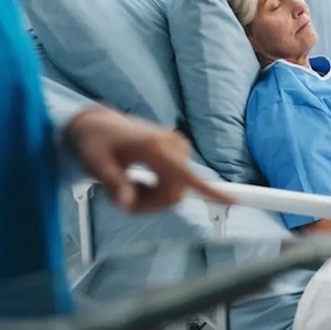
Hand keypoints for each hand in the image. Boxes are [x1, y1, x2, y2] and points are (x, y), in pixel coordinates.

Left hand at [64, 108, 235, 211]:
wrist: (98, 125)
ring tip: (126, 186)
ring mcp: (178, 147)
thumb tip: (127, 203)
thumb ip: (113, 184)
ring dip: (152, 198)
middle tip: (121, 198)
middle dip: (150, 204)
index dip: (212, 190)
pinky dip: (157, 189)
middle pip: (176, 195)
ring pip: (176, 192)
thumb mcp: (97, 165)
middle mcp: (173, 145)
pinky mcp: (179, 151)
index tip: (235, 201)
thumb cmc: (95, 143)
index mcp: (155, 148)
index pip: (187, 175)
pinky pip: (177, 183)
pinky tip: (139, 179)